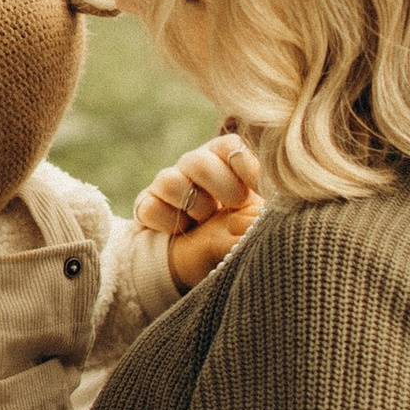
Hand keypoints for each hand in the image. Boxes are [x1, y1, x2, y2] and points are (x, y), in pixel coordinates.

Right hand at [136, 133, 261, 288]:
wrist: (200, 263)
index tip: (260, 190)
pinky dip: (168, 223)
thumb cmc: (235, 235)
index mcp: (226, 160)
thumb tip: (262, 216)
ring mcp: (169, 183)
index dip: (246, 166)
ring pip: (171, 181)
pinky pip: (150, 207)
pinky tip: (181, 231)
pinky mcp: (148, 205)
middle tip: (235, 206)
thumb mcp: (254, 224)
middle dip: (221, 188)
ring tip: (205, 222)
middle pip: (199, 161)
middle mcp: (196, 165)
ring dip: (194, 207)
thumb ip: (259, 215)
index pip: (231, 147)